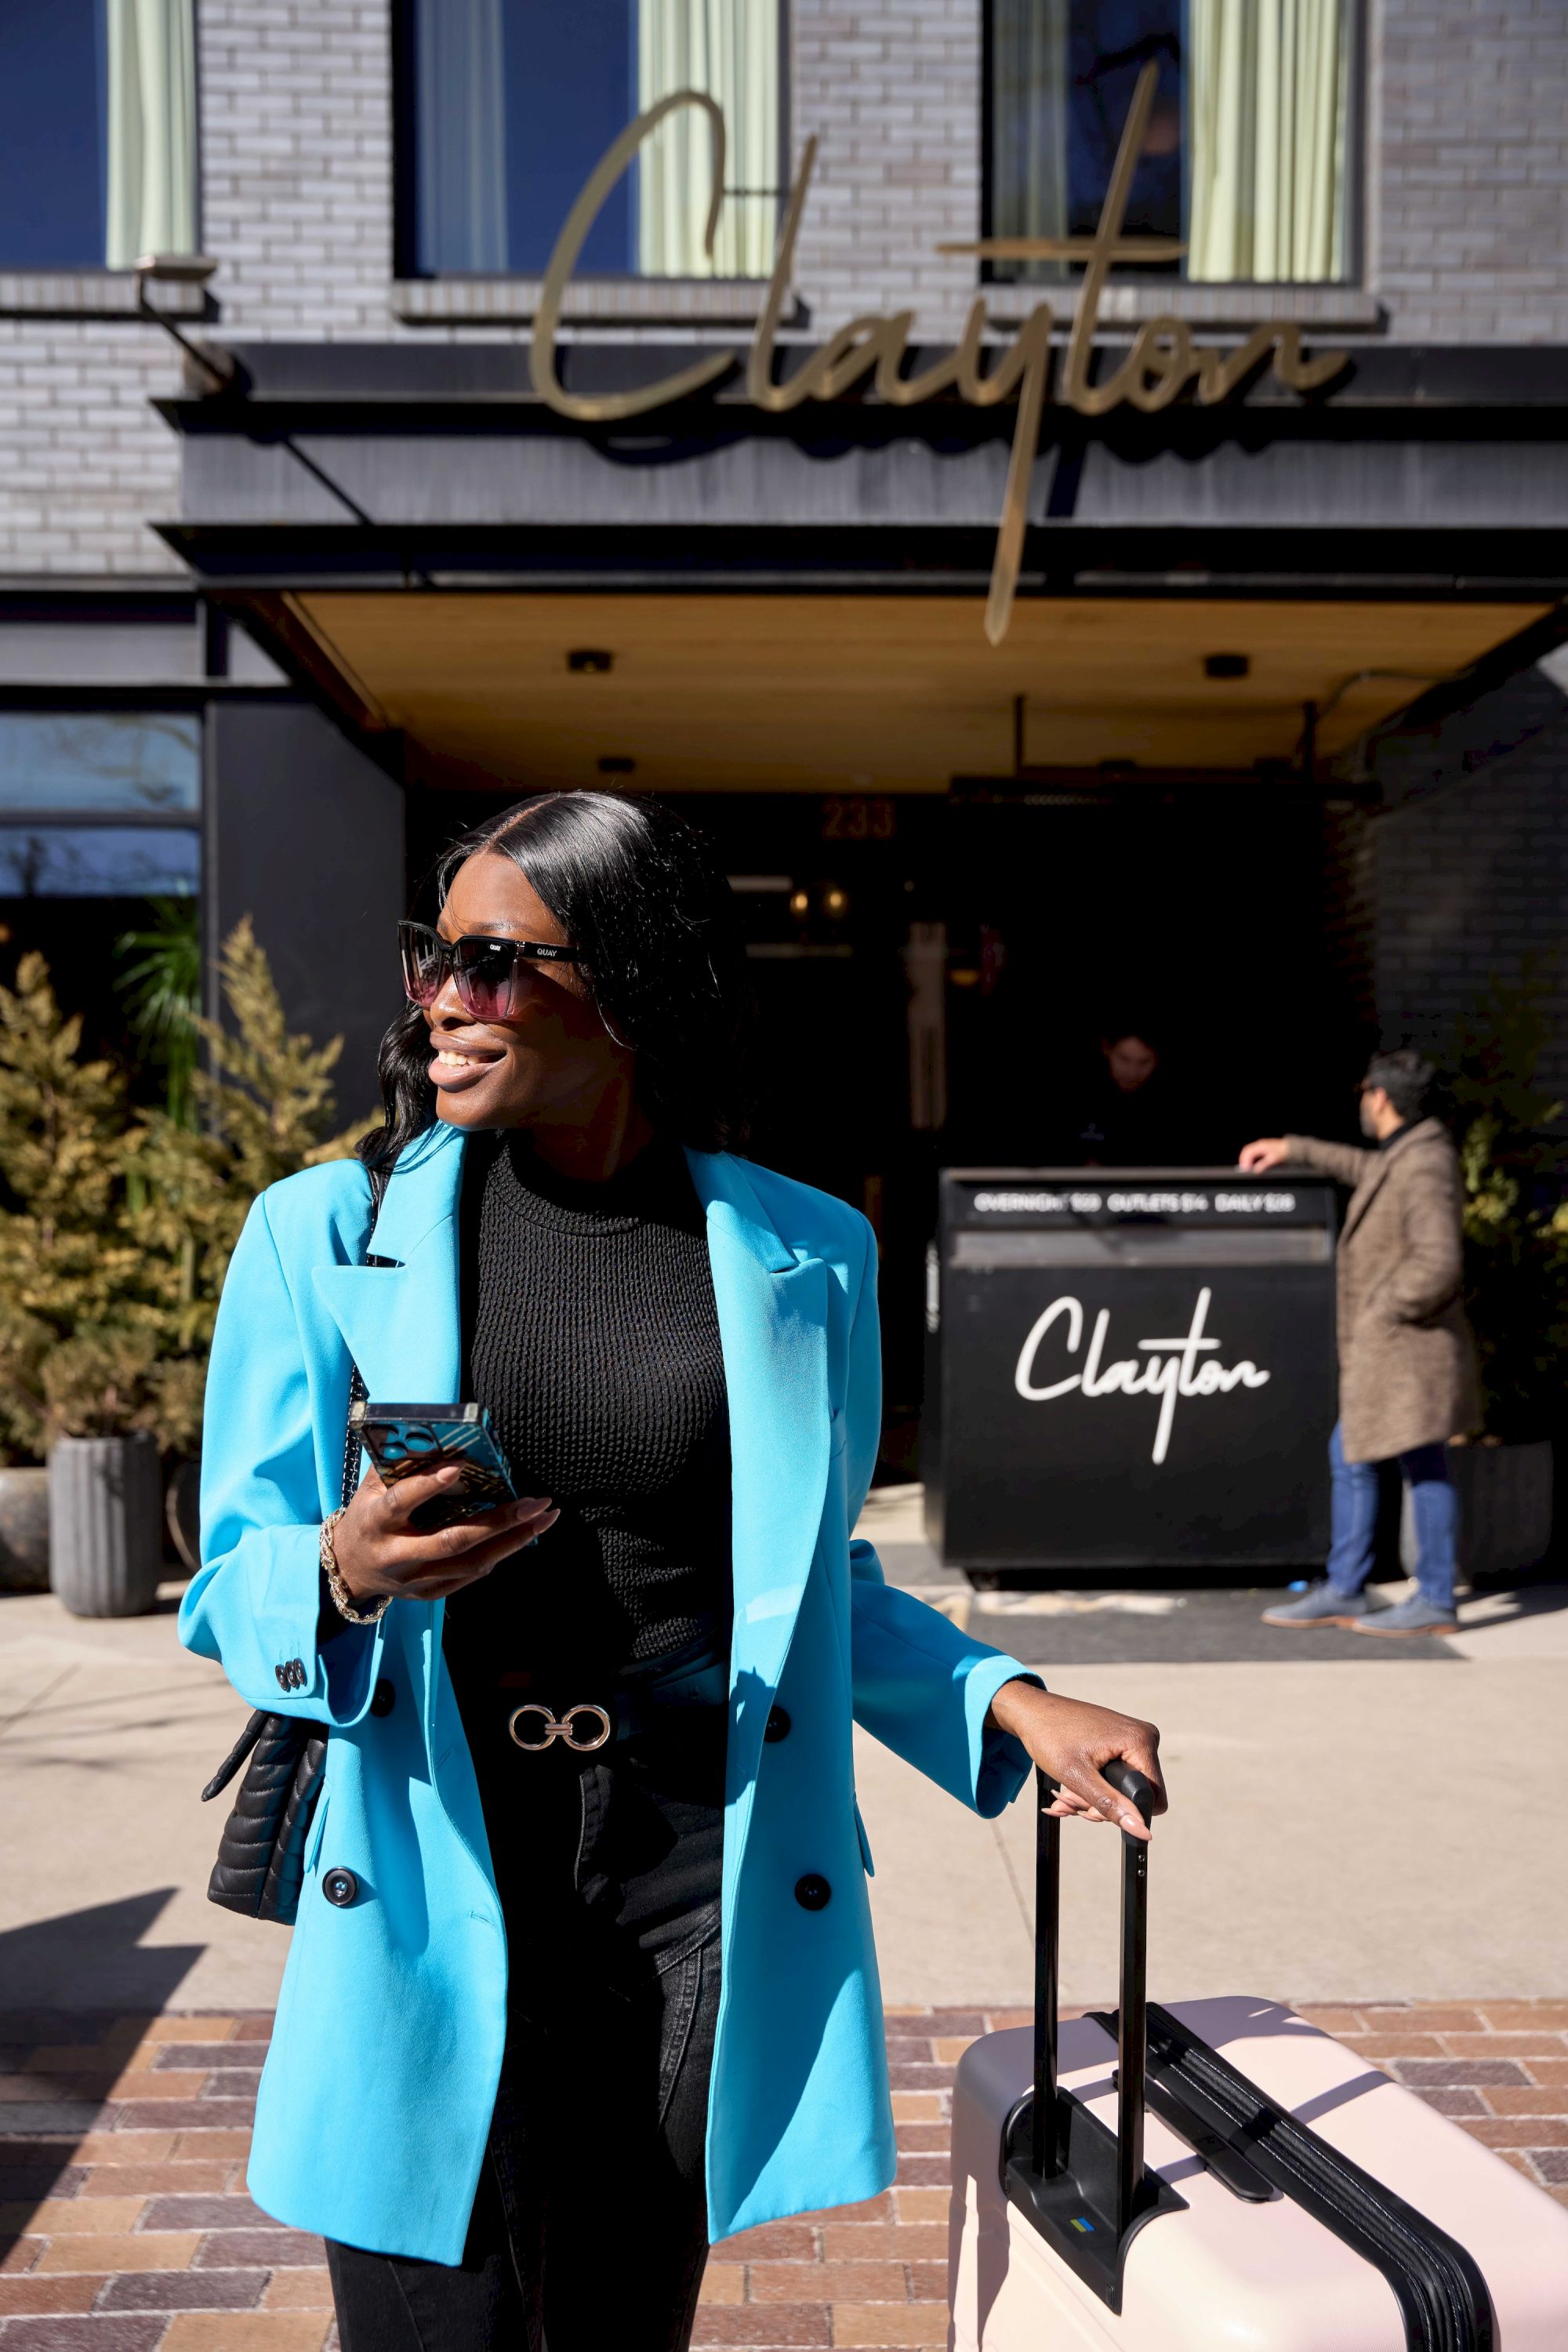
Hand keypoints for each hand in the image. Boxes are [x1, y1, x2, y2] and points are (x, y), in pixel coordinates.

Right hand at [331, 1464, 558, 1605]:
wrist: (348, 1568)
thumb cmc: (367, 1515)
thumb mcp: (372, 1487)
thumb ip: (401, 1465)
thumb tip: (441, 1437)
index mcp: (375, 1522)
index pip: (401, 1503)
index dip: (428, 1486)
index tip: (459, 1466)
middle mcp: (396, 1555)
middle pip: (451, 1541)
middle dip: (498, 1521)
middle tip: (536, 1501)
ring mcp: (414, 1579)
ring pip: (470, 1564)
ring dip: (512, 1541)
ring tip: (544, 1517)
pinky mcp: (428, 1593)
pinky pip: (470, 1576)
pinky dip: (499, 1554)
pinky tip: (522, 1535)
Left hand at [986, 1682, 1165, 1840]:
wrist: (1031, 1712)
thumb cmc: (1050, 1736)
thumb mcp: (1079, 1778)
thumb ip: (1111, 1805)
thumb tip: (1142, 1832)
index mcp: (1140, 1742)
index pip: (1152, 1799)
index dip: (1125, 1812)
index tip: (1091, 1808)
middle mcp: (1143, 1737)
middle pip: (1135, 1796)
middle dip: (1101, 1805)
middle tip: (1070, 1800)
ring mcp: (1133, 1738)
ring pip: (1123, 1789)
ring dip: (1092, 1799)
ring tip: (1065, 1795)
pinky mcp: (1121, 1741)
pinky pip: (1116, 1776)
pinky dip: (1094, 1786)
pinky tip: (1070, 1788)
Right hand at [1237, 1136, 1289, 1172]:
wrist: (1289, 1147)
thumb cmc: (1282, 1152)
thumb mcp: (1273, 1159)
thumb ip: (1263, 1165)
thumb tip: (1256, 1170)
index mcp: (1260, 1146)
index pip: (1248, 1152)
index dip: (1245, 1161)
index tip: (1245, 1169)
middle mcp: (1259, 1144)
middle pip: (1246, 1150)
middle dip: (1243, 1160)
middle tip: (1243, 1169)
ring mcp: (1259, 1145)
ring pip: (1248, 1150)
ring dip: (1245, 1158)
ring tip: (1245, 1167)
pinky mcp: (1261, 1147)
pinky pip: (1251, 1151)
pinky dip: (1249, 1157)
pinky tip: (1250, 1162)